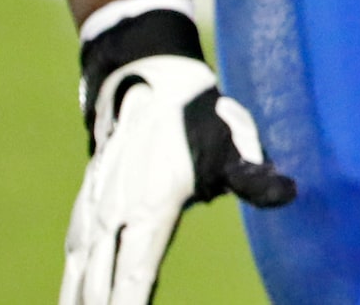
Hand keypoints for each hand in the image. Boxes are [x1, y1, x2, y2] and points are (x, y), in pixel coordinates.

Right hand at [62, 54, 294, 304]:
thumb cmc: (198, 114)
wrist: (149, 76)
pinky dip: (71, 275)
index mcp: (152, 208)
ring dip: (79, 298)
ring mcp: (97, 206)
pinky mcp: (88, 199)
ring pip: (81, 267)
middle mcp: (116, 213)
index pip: (136, 273)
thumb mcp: (233, 140)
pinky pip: (74, 247)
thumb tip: (289, 193)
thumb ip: (253, 175)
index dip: (130, 303)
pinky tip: (73, 292)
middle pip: (102, 280)